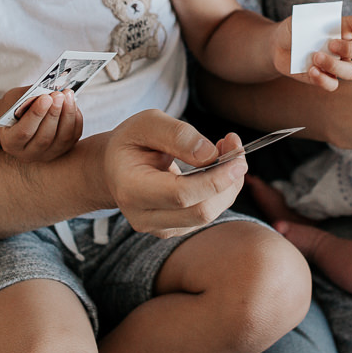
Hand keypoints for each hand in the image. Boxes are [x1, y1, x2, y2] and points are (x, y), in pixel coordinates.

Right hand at [0, 87, 83, 161]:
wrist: (20, 121)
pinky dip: (75, 119)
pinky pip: (73, 136)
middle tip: (59, 94)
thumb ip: (27, 97)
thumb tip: (48, 90)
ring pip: (62, 138)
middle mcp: (27, 154)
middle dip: (54, 113)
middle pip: (45, 137)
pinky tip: (72, 103)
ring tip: (68, 95)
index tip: (46, 97)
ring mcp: (46, 155)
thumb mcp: (13, 100)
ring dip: (68, 114)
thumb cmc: (15, 108)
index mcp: (10, 142)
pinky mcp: (62, 150)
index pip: (23, 132)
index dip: (36, 115)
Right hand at [103, 110, 247, 237]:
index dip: (215, 178)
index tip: (238, 156)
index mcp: (131, 188)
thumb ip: (178, 135)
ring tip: (227, 152)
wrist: (114, 168)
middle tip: (236, 148)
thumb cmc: (131, 142)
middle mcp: (142, 216)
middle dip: (228, 181)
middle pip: (200, 211)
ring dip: (228, 185)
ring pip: (208, 216)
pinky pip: (206, 215)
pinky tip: (217, 168)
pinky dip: (220, 192)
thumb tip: (210, 154)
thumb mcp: (148, 123)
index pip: (181, 194)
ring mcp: (158, 228)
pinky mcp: (173, 229)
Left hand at [272, 14, 351, 90]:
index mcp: (345, 28)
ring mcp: (337, 64)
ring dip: (335, 66)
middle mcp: (346, 47)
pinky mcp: (325, 78)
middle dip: (351, 49)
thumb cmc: (295, 28)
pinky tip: (311, 70)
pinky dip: (323, 79)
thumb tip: (331, 21)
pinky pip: (333, 85)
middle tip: (331, 44)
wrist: (277, 45)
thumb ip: (318, 16)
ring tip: (315, 57)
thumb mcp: (304, 17)